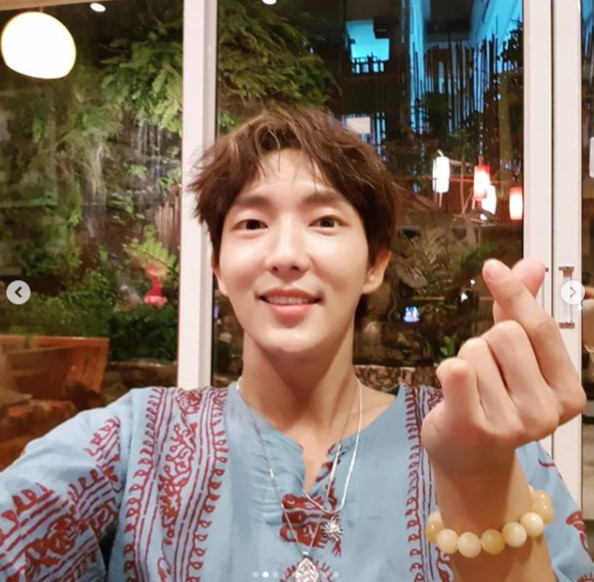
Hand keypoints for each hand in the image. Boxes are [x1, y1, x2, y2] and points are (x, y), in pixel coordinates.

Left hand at [421, 258, 585, 474]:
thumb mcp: (516, 358)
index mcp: (567, 391)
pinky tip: (453, 393)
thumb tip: (532, 264)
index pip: (539, 327)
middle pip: (504, 334)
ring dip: (465, 361)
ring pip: (475, 350)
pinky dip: (446, 370)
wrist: (469, 457)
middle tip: (484, 374)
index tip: (492, 268)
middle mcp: (546, 411)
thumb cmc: (494, 400)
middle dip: (485, 343)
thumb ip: (522, 312)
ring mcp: (512, 424)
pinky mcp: (474, 428)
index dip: (514, 293)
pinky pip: (456, 371)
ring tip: (471, 390)